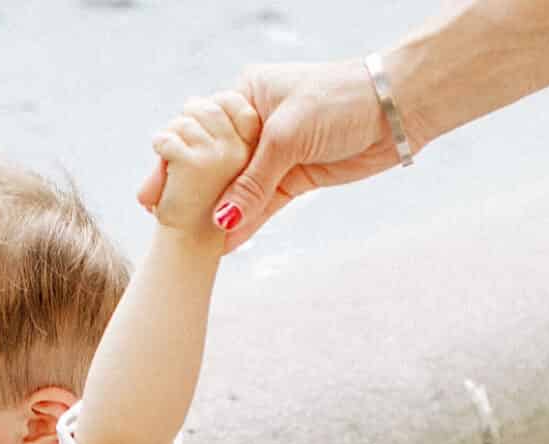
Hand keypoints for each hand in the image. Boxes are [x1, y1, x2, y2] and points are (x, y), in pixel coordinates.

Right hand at [136, 60, 395, 251]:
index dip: (176, 160)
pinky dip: (247, 222)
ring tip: (190, 238)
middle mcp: (254, 123)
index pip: (200, 131)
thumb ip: (251, 182)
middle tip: (160, 216)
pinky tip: (225, 243)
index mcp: (245, 95)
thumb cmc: (339, 100)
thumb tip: (222, 220)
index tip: (154, 189)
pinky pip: (262, 203)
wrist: (395, 108)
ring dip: (217, 212)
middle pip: (213, 162)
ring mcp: (274, 153)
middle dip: (189, 190)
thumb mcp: (286, 137)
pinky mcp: (295, 177)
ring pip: (237, 187)